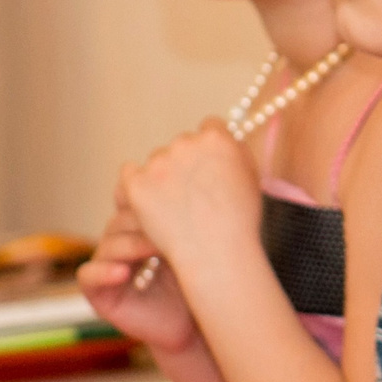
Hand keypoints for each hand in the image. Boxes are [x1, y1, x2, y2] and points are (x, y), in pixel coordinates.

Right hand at [79, 204, 198, 352]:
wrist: (192, 328)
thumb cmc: (198, 285)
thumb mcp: (196, 248)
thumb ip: (189, 220)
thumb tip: (201, 183)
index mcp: (143, 225)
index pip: (136, 200)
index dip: (149, 199)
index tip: (176, 199)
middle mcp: (122, 240)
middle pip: (123, 219)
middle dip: (146, 220)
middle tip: (171, 223)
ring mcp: (107, 264)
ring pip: (110, 243)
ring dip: (132, 244)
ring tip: (156, 249)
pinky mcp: (96, 292)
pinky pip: (89, 275)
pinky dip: (103, 272)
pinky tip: (122, 273)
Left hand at [118, 119, 263, 277]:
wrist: (216, 254)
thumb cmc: (238, 222)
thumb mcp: (251, 179)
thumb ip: (236, 152)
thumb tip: (225, 141)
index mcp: (217, 139)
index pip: (210, 127)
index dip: (210, 149)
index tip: (208, 167)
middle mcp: (186, 144)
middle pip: (182, 144)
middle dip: (186, 164)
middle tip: (191, 195)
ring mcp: (159, 163)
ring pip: (157, 160)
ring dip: (162, 177)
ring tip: (174, 209)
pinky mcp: (137, 184)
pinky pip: (129, 174)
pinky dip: (137, 186)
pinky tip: (148, 205)